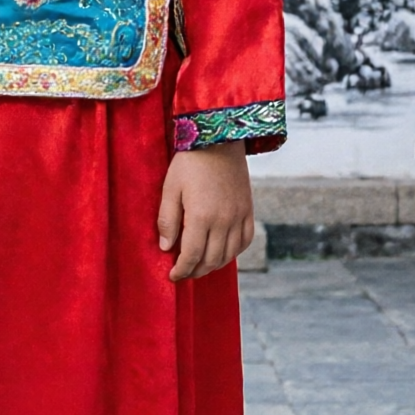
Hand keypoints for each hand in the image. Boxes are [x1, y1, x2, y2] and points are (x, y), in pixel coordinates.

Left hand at [159, 143, 252, 281]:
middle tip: (184, 273)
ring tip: (201, 266)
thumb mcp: (170, 188)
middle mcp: (224, 220)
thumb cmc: (190, 162)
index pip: (192, 255)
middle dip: (196, 271)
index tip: (173, 276)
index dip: (181, 270)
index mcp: (201, 216)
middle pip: (211, 259)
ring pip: (229, 254)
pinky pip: (245, 240)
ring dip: (214, 265)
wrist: (219, 138)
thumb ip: (168, 220)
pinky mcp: (248, 209)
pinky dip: (234, 252)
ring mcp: (239, 215)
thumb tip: (166, 248)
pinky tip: (223, 253)